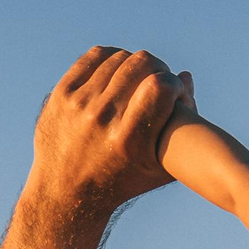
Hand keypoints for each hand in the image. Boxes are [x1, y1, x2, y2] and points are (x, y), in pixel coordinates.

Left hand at [26, 46, 183, 214]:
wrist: (67, 193)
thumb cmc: (123, 181)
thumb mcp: (160, 168)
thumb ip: (184, 126)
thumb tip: (186, 76)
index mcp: (128, 141)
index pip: (161, 86)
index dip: (173, 83)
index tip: (174, 92)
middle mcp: (102, 119)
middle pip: (142, 64)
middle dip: (158, 68)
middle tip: (158, 81)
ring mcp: (79, 104)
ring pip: (120, 57)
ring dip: (135, 64)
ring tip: (139, 79)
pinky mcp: (62, 93)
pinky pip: (96, 56)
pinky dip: (113, 59)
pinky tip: (119, 71)